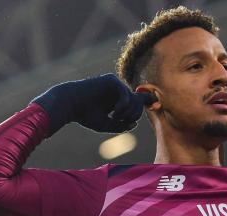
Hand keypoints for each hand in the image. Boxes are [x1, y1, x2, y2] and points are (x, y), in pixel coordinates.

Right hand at [32, 74, 156, 134]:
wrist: (70, 104)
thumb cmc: (85, 115)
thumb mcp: (106, 124)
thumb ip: (120, 125)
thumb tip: (135, 124)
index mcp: (117, 100)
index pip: (137, 100)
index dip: (148, 101)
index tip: (156, 104)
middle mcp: (117, 91)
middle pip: (138, 103)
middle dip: (134, 115)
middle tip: (122, 121)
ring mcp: (115, 85)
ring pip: (134, 99)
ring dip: (128, 112)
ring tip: (115, 118)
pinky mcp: (111, 80)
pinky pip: (125, 93)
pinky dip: (123, 105)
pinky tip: (114, 112)